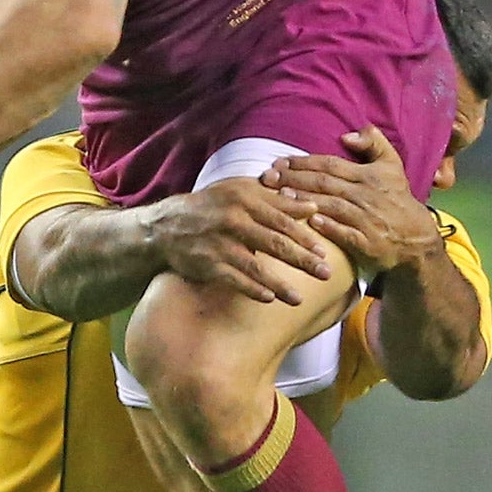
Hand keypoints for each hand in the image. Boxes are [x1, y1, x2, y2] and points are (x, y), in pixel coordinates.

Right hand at [148, 180, 333, 304]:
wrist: (166, 227)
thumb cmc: (210, 207)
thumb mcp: (239, 192)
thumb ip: (274, 199)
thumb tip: (311, 206)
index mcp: (243, 200)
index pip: (281, 220)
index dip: (305, 237)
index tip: (323, 251)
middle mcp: (232, 220)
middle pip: (275, 243)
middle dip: (303, 260)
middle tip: (325, 273)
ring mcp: (219, 244)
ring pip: (256, 266)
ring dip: (280, 284)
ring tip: (299, 299)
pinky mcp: (207, 264)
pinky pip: (234, 280)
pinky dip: (252, 289)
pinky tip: (269, 298)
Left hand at [262, 126, 436, 273]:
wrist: (417, 238)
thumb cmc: (397, 199)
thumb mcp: (392, 166)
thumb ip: (374, 143)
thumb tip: (346, 134)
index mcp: (369, 176)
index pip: (330, 165)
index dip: (304, 162)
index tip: (279, 161)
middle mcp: (367, 195)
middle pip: (325, 183)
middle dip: (294, 178)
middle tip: (268, 176)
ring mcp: (367, 219)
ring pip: (331, 205)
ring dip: (304, 199)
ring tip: (279, 194)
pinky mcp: (368, 243)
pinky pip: (345, 233)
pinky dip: (327, 226)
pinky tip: (308, 220)